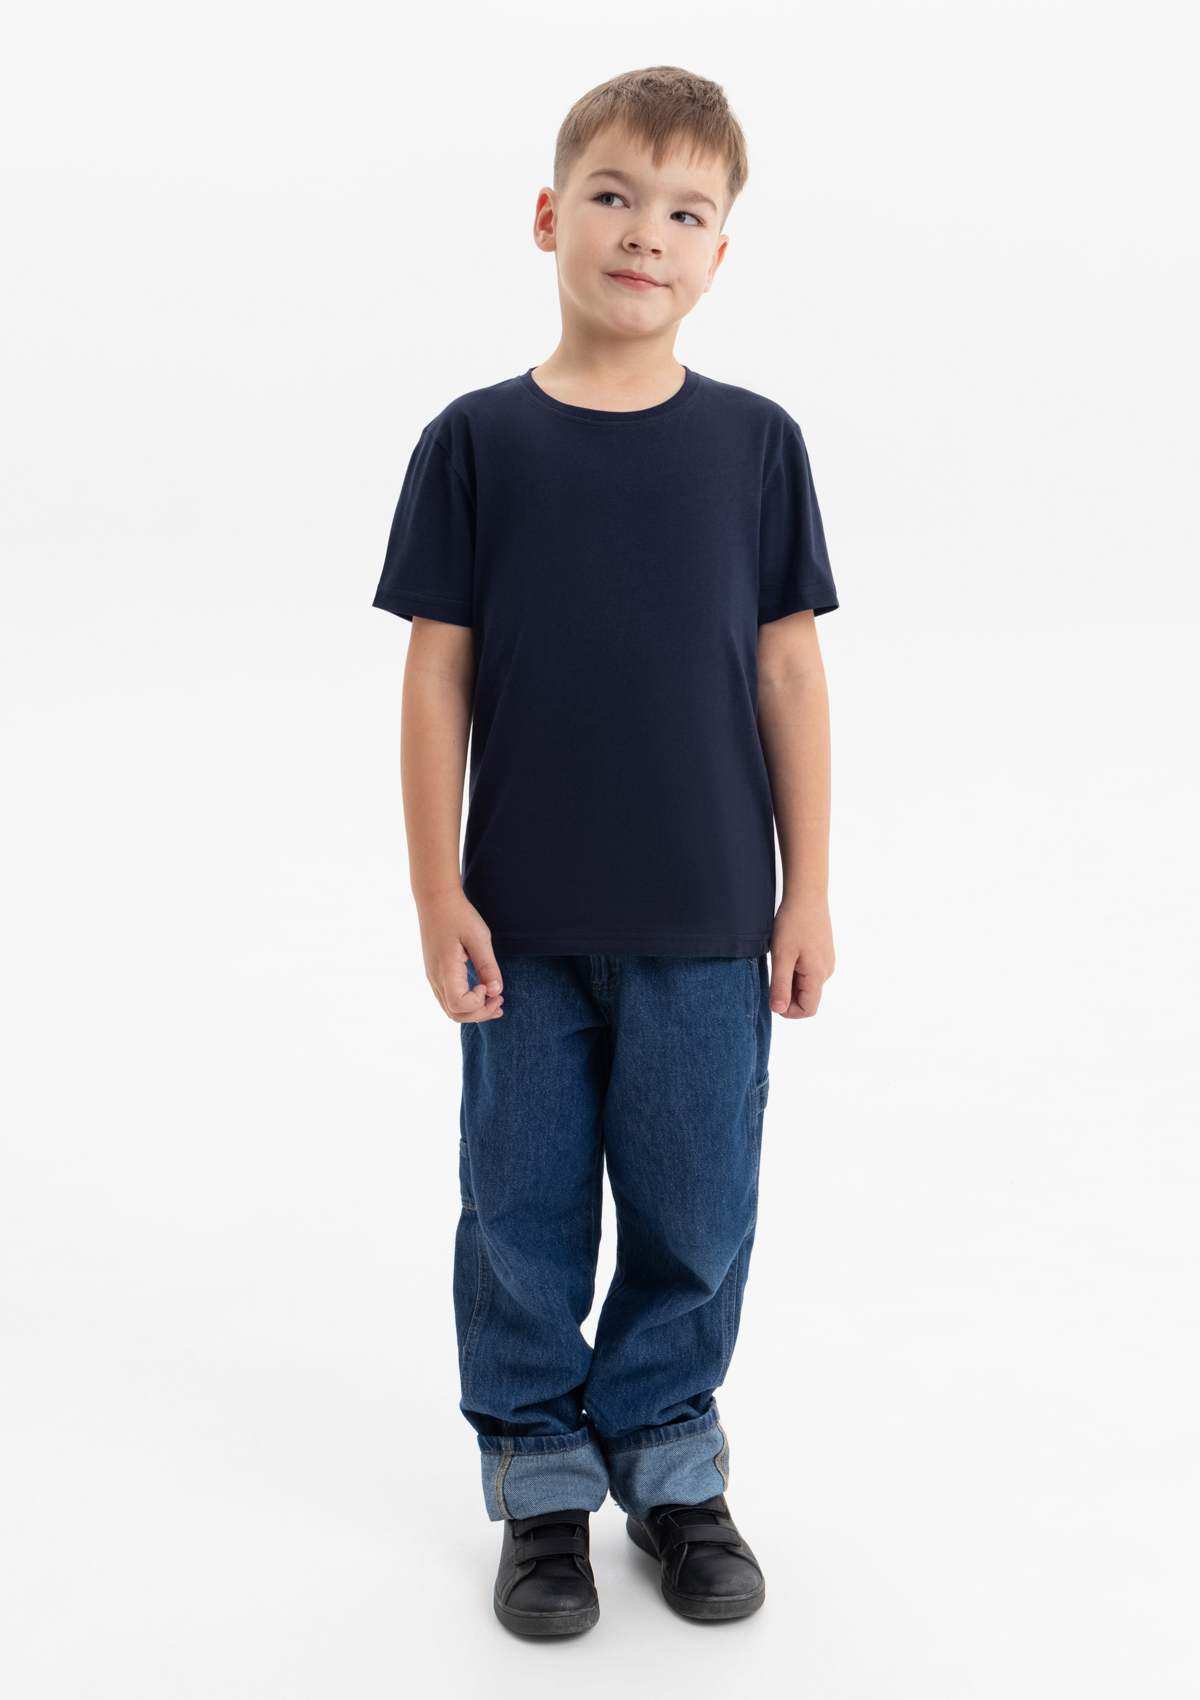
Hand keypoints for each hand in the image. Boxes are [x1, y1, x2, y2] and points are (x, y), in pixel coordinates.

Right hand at [416, 890, 503, 1022]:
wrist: (435, 899)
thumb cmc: (458, 915)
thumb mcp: (479, 937)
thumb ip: (488, 966)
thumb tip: (496, 991)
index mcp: (446, 969)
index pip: (459, 1005)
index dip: (478, 1003)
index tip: (490, 986)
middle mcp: (436, 977)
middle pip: (455, 1013)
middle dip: (480, 1014)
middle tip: (500, 1001)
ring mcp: (433, 976)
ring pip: (450, 1009)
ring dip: (473, 1011)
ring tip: (495, 1002)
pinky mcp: (434, 972)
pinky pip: (446, 998)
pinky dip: (464, 1004)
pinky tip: (480, 993)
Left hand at [768, 897, 834, 1017]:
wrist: (807, 895)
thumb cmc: (793, 923)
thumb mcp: (782, 955)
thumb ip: (780, 984)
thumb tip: (778, 1009)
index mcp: (818, 975)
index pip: (807, 1010)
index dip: (788, 1010)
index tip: (772, 993)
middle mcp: (826, 972)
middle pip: (806, 998)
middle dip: (787, 992)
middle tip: (775, 969)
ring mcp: (826, 963)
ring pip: (806, 985)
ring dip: (790, 979)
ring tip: (782, 956)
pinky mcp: (823, 954)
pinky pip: (809, 972)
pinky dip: (796, 969)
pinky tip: (789, 951)